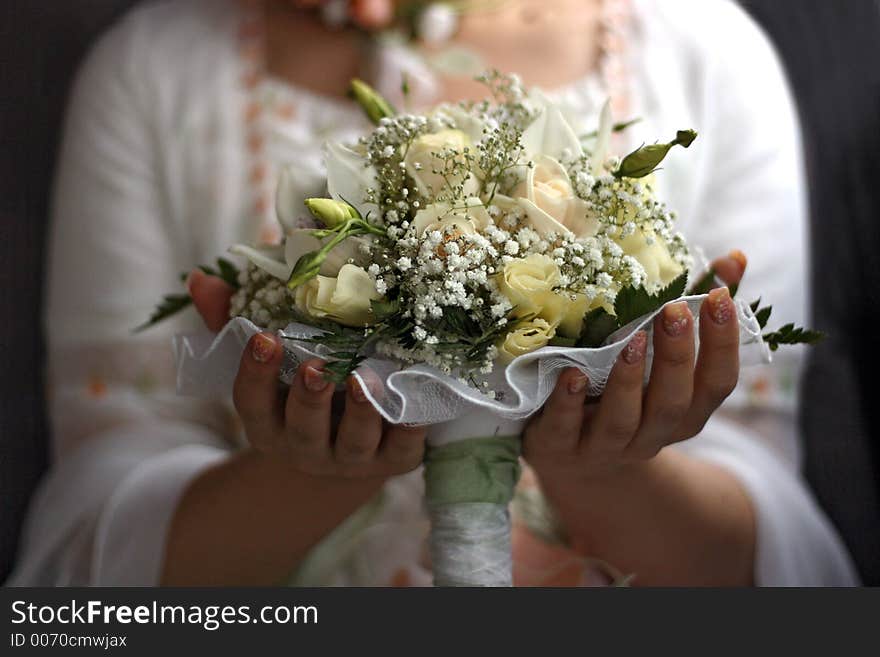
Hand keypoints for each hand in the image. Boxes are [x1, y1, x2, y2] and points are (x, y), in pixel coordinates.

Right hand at [187, 269, 425, 478]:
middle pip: (302, 429)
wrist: (351, 445)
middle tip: (316, 369)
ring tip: (364, 380)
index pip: (251, 402)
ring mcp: (351, 458)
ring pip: (353, 444)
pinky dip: (410, 431)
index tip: (265, 338)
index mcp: (270, 421)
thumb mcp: (270, 358)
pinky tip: (416, 409)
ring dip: (359, 414)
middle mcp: (306, 446)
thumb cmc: (302, 384)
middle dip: (308, 400)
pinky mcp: (393, 461)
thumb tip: (201, 279)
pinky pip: (402, 452)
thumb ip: (234, 318)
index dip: (256, 374)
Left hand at [523, 252, 746, 480]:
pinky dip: (569, 402)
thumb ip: (692, 311)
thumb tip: (734, 258)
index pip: (717, 384)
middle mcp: (649, 436)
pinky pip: (565, 428)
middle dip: (676, 357)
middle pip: (673, 404)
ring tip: (631, 340)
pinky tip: (572, 374)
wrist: (569, 459)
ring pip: (623, 421)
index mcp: (683, 413)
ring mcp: (603, 447)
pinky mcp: (558, 447)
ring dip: (628, 380)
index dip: (722, 344)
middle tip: (674, 311)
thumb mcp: (657, 360)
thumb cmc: (622, 394)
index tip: (720, 297)